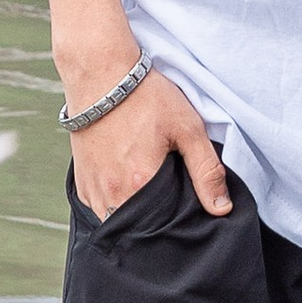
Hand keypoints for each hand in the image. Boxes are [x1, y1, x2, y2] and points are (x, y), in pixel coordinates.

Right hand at [64, 57, 231, 218]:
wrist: (100, 72)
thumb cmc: (145, 97)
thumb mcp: (187, 129)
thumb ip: (206, 171)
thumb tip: (222, 209)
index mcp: (137, 185)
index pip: (160, 229)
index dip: (174, 227)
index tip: (183, 217)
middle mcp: (109, 194)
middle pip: (136, 229)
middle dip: (152, 226)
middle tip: (168, 206)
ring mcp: (91, 189)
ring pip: (114, 221)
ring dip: (131, 217)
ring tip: (148, 199)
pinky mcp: (80, 181)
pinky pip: (98, 209)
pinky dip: (112, 206)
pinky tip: (127, 190)